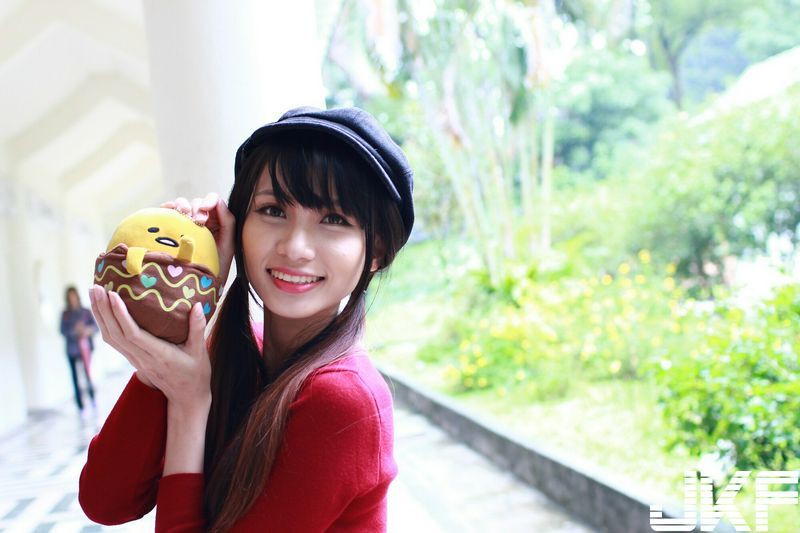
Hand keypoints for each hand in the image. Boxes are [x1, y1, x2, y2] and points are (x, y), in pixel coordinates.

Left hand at [88, 285, 210, 410]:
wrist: (186, 397)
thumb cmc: (195, 374)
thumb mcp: (200, 351)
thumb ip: (198, 328)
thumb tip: (196, 306)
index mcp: (159, 355)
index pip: (133, 334)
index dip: (120, 315)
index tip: (112, 295)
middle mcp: (142, 358)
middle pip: (115, 334)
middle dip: (103, 310)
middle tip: (95, 287)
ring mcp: (135, 360)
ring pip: (110, 338)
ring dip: (100, 316)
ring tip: (93, 294)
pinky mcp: (133, 359)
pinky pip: (114, 341)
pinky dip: (105, 324)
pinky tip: (102, 310)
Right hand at [161, 193, 235, 287]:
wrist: (199, 285)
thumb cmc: (216, 267)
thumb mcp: (227, 245)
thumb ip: (228, 223)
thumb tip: (219, 201)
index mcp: (217, 222)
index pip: (213, 202)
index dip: (208, 202)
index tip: (204, 213)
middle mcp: (203, 220)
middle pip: (197, 202)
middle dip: (196, 207)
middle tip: (197, 222)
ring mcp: (186, 224)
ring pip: (182, 204)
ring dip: (181, 205)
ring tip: (182, 215)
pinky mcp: (172, 228)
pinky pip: (168, 212)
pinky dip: (167, 208)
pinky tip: (166, 211)